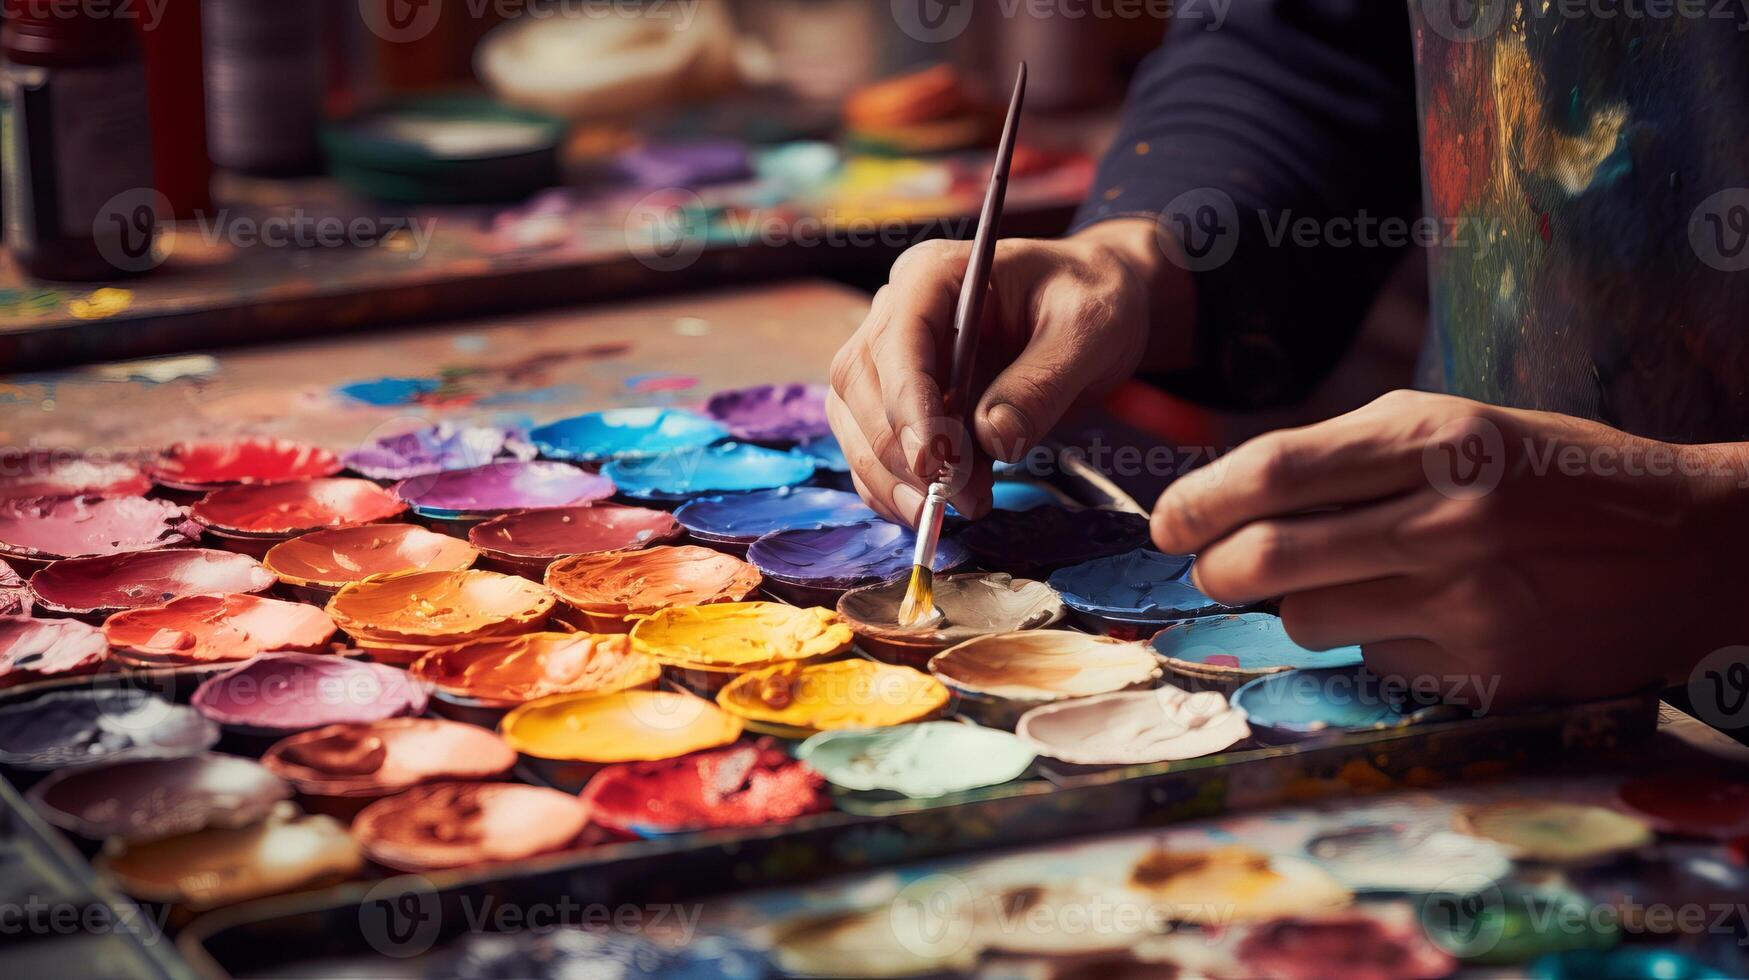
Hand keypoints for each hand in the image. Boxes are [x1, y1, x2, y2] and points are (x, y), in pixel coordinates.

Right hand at [826, 220, 1181, 524]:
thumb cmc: (1091, 302)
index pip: (898, 340)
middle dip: (901, 451)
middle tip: (956, 496)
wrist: (1092, 312)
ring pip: (856, 423)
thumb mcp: (1087, 331)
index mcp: (934, 275)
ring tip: (950, 509)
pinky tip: (934, 509)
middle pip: (862, 386)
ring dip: (891, 478)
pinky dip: (893, 488)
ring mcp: (890, 359)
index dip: (908, 404)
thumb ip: (1042, 382)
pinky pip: (872, 450)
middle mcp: (897, 312)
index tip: (937, 461)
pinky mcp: (897, 403)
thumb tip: (993, 438)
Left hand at [1153, 390, 1748, 707]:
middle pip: (1267, 559)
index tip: (1167, 521)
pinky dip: (1373, 645)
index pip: (1274, 472)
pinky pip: (1373, 666)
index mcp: (1441, 436)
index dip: (1198, 501)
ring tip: (1352, 580)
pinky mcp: (1489, 674)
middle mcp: (1451, 518)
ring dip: (1299, 606)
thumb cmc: (1560, 475)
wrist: (1697, 547)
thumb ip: (1350, 454)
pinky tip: (1425, 619)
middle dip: (1216, 566)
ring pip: (1307, 622)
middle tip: (1214, 564)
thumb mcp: (1464, 424)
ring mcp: (1471, 604)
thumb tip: (1224, 497)